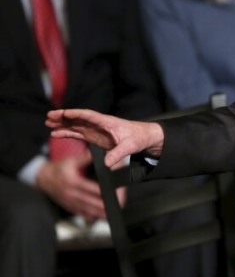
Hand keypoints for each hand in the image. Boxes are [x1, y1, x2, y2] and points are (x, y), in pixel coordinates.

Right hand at [35, 152, 105, 220]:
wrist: (43, 178)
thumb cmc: (58, 169)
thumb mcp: (70, 161)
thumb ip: (85, 157)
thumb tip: (96, 153)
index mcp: (71, 182)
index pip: (89, 188)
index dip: (102, 191)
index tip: (112, 193)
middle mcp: (70, 193)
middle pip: (89, 201)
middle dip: (103, 205)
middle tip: (116, 205)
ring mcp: (69, 202)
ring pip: (85, 210)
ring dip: (98, 213)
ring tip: (110, 213)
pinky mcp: (69, 206)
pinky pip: (80, 214)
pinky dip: (90, 216)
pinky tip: (99, 216)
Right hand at [46, 108, 163, 167]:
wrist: (144, 138)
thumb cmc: (138, 138)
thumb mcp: (130, 146)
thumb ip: (118, 153)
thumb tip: (107, 163)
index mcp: (107, 122)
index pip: (89, 115)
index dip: (77, 114)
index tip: (64, 113)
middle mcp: (99, 124)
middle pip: (79, 118)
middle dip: (64, 116)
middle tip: (50, 116)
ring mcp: (96, 130)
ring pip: (76, 125)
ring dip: (63, 124)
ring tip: (48, 123)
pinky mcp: (95, 137)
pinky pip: (78, 133)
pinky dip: (67, 133)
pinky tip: (57, 133)